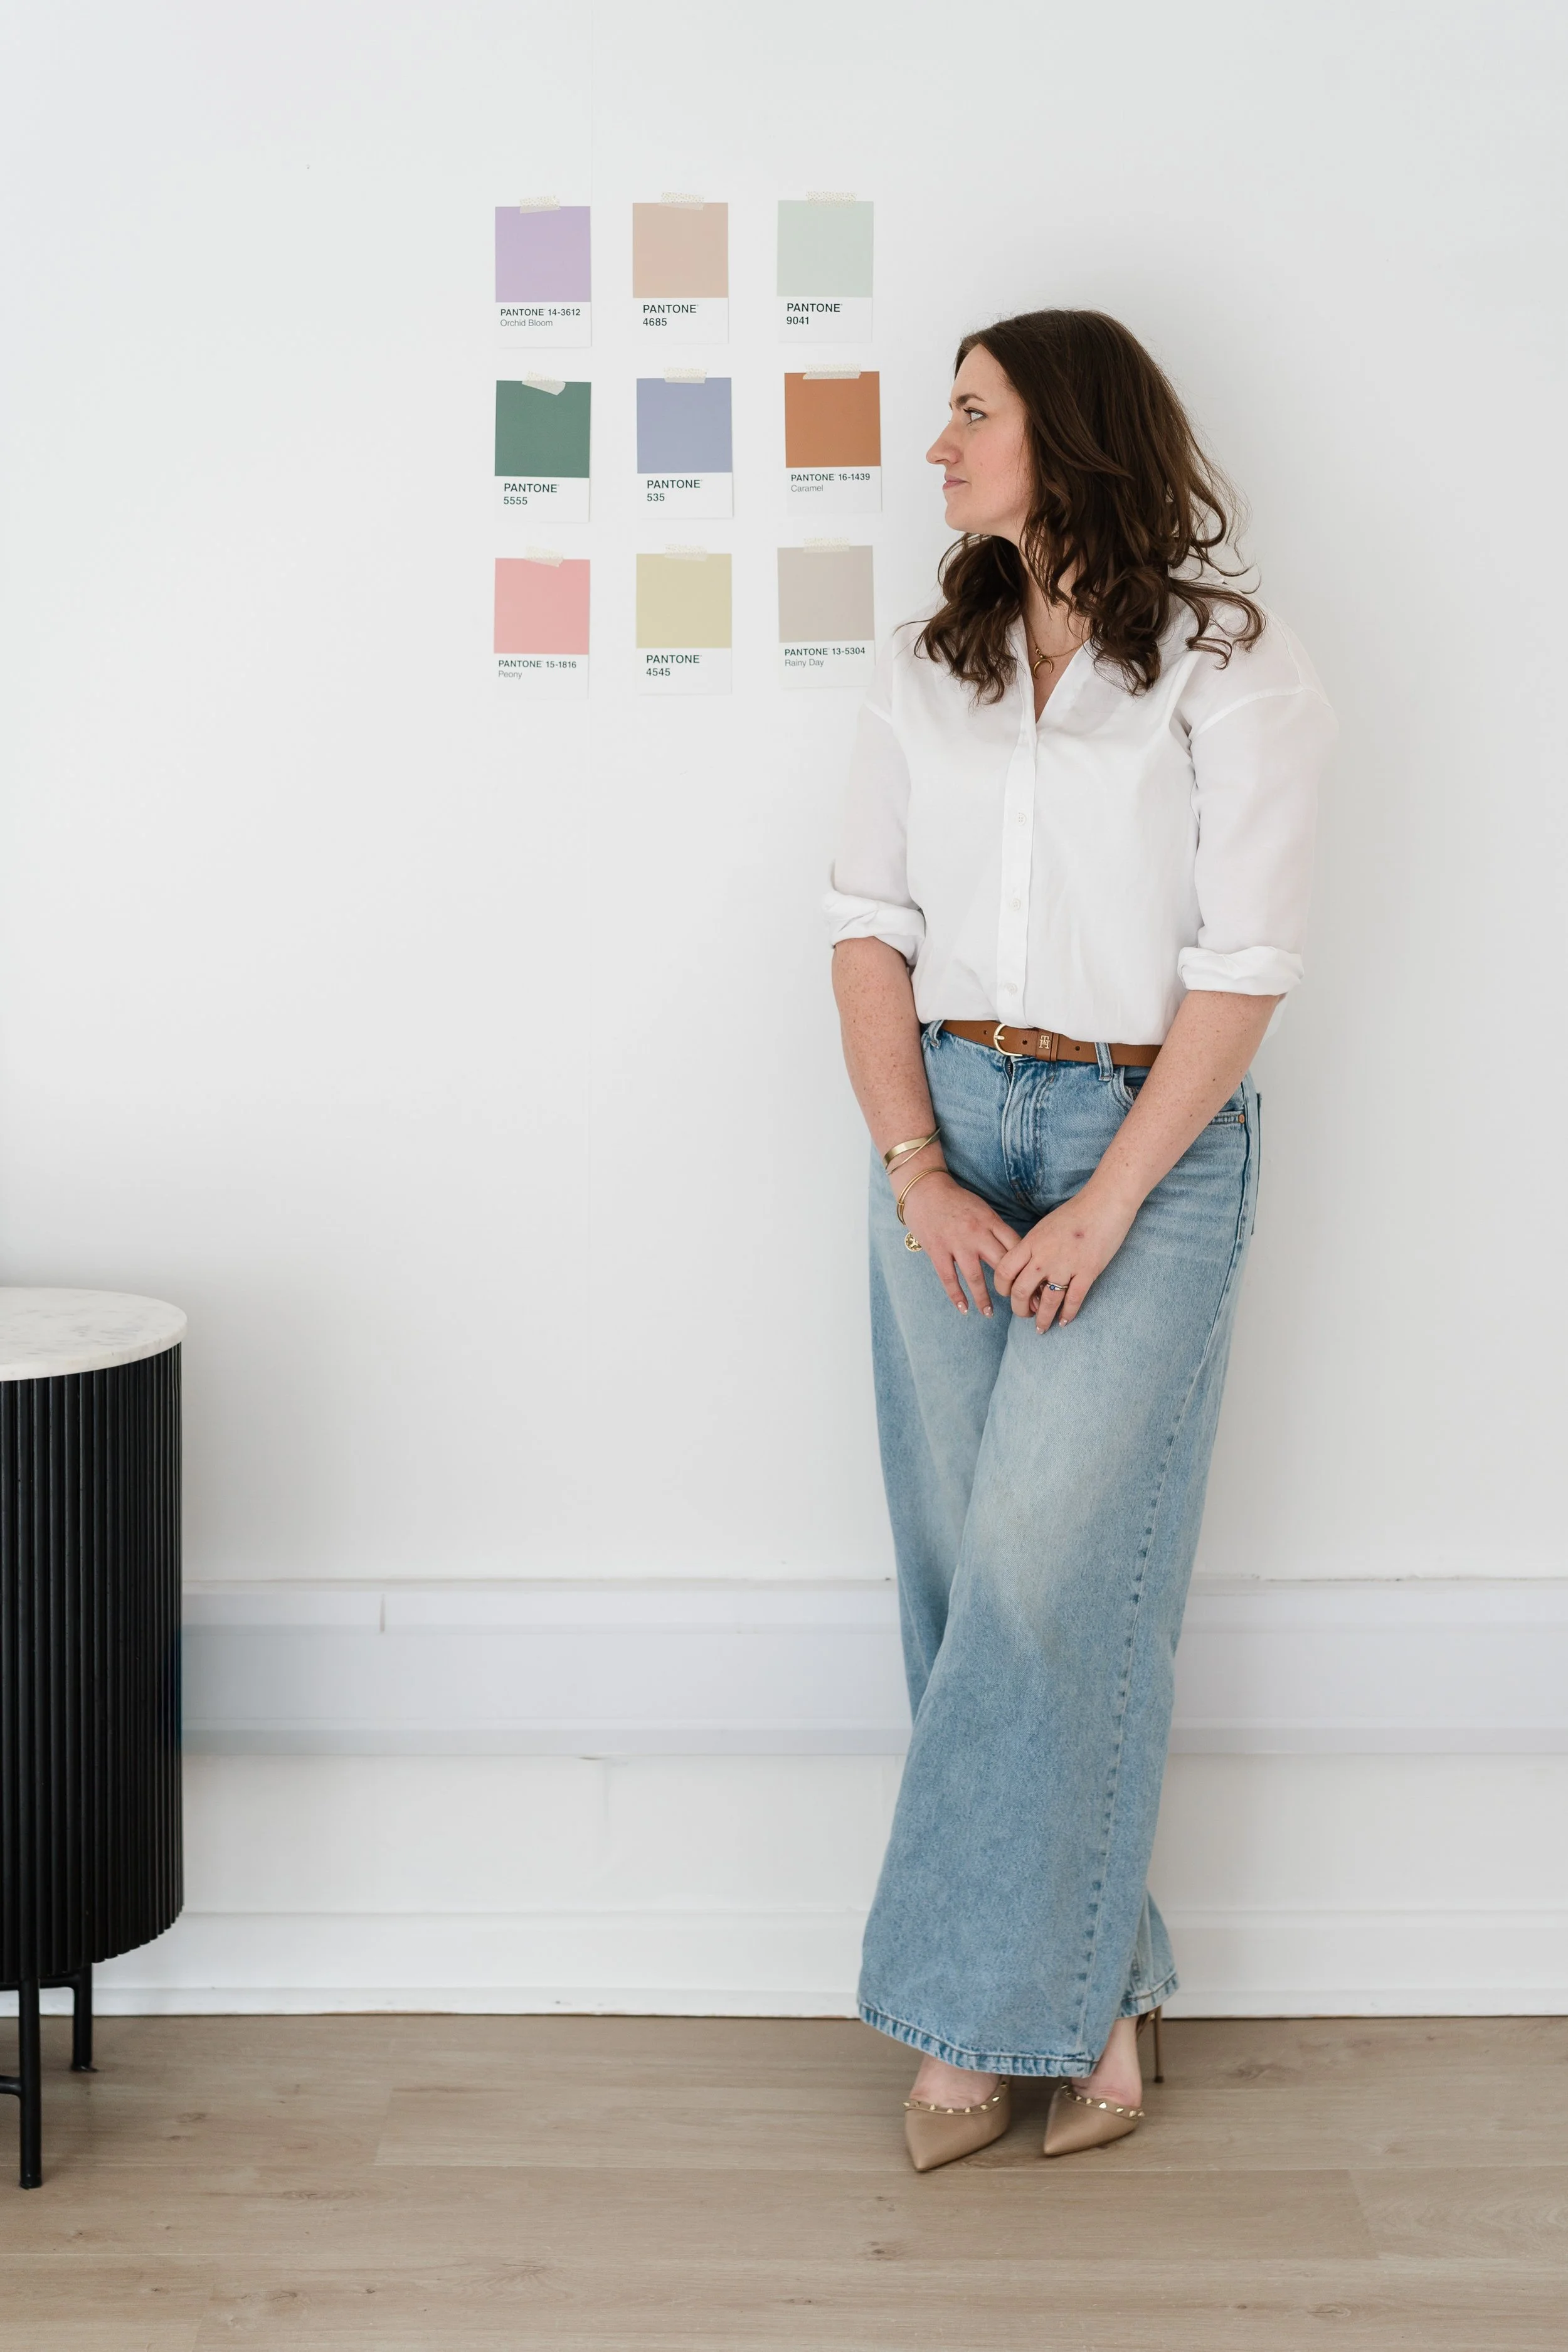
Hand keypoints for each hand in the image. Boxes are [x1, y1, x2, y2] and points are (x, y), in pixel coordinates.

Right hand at [900, 1172, 1019, 1316]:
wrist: (925, 1189)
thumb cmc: (957, 1200)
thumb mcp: (984, 1209)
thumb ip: (998, 1230)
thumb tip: (1017, 1253)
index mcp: (992, 1222)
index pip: (1017, 1247)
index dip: (1029, 1267)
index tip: (1039, 1284)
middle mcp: (977, 1234)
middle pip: (1002, 1264)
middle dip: (1015, 1287)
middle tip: (1026, 1306)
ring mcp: (956, 1243)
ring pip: (975, 1277)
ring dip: (984, 1298)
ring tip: (989, 1313)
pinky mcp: (937, 1251)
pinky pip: (949, 1278)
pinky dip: (956, 1295)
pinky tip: (963, 1308)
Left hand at [992, 1181, 1139, 1331]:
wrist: (1105, 1203)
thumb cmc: (1075, 1212)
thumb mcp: (1044, 1227)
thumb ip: (1033, 1247)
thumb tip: (1026, 1267)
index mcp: (1031, 1242)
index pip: (1003, 1271)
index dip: (1001, 1288)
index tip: (1008, 1294)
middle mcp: (1044, 1256)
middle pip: (1020, 1291)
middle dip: (1019, 1309)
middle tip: (1024, 1315)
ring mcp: (1065, 1265)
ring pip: (1046, 1302)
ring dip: (1042, 1319)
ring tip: (1041, 1328)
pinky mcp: (1087, 1271)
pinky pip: (1073, 1300)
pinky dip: (1067, 1314)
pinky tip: (1064, 1321)